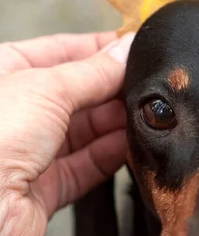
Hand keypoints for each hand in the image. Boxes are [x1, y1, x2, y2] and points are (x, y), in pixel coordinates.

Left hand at [0, 31, 133, 235]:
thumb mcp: (48, 88)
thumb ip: (94, 71)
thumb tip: (126, 50)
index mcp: (5, 71)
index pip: (60, 51)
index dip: (99, 49)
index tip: (133, 48)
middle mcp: (17, 110)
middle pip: (77, 92)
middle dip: (112, 88)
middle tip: (148, 84)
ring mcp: (30, 149)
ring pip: (85, 130)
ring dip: (116, 122)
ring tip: (147, 113)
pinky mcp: (44, 187)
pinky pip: (86, 165)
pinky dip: (111, 154)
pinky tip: (134, 142)